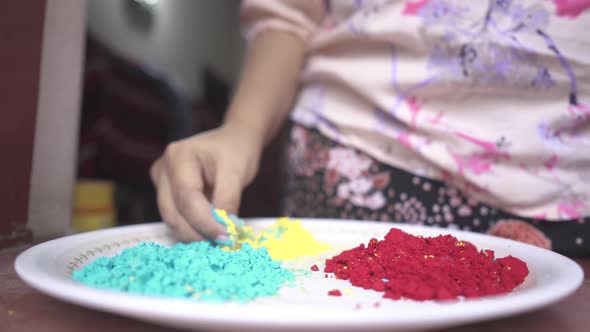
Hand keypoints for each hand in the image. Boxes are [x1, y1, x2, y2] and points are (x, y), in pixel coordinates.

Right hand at [150, 123, 262, 241]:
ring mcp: (161, 181)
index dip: (205, 222)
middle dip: (198, 233)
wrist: (233, 141)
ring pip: (172, 219)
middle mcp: (163, 168)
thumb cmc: (236, 151)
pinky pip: (175, 216)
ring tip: (218, 239)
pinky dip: (192, 228)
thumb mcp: (237, 172)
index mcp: (178, 156)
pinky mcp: (165, 193)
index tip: (226, 237)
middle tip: (223, 243)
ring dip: (195, 233)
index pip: (187, 199)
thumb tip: (223, 230)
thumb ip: (228, 200)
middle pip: (174, 212)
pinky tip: (210, 232)